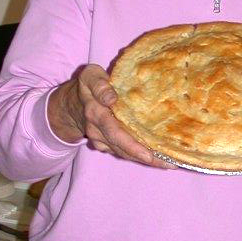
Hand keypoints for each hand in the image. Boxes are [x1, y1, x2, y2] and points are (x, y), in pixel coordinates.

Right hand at [47, 65, 172, 166]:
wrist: (71, 105)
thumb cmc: (87, 86)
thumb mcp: (90, 76)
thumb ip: (99, 84)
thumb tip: (111, 98)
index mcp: (96, 114)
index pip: (115, 133)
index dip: (132, 146)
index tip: (148, 155)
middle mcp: (98, 131)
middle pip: (123, 149)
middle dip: (146, 158)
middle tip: (170, 164)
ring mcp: (101, 141)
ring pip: (125, 154)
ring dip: (147, 160)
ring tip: (170, 164)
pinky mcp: (106, 145)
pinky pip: (124, 153)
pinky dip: (140, 157)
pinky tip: (159, 159)